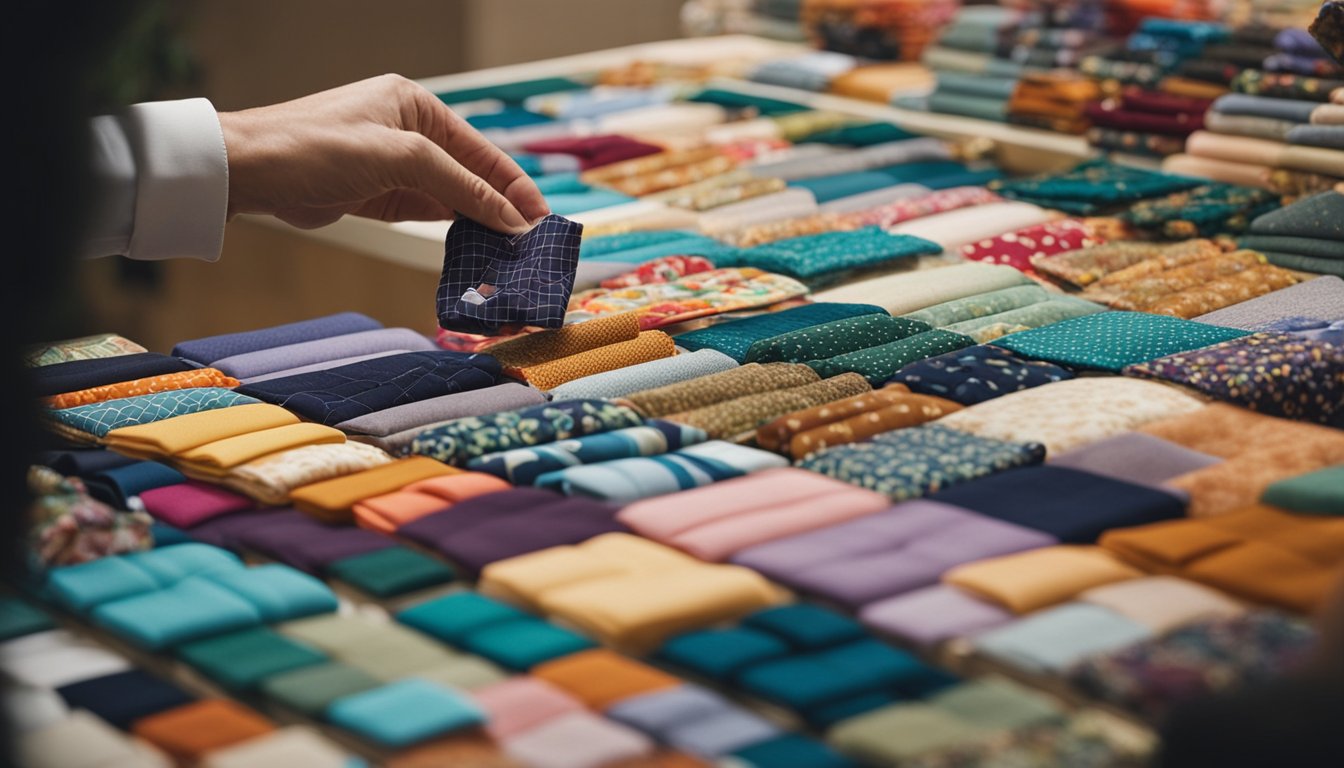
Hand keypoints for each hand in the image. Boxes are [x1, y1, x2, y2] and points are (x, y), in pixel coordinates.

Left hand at [218, 74, 549, 232]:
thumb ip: (461, 187)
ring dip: (480, 221)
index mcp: (417, 106)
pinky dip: (452, 229)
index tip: (541, 218)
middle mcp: (409, 131)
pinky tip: (476, 247)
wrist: (251, 171)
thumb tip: (509, 217)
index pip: (481, 150)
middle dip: (502, 206)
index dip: (514, 185)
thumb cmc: (319, 148)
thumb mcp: (402, 159)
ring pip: (451, 196)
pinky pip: (428, 212)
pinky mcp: (378, 195)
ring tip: (512, 251)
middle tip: (533, 242)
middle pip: (470, 173)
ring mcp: (393, 165)